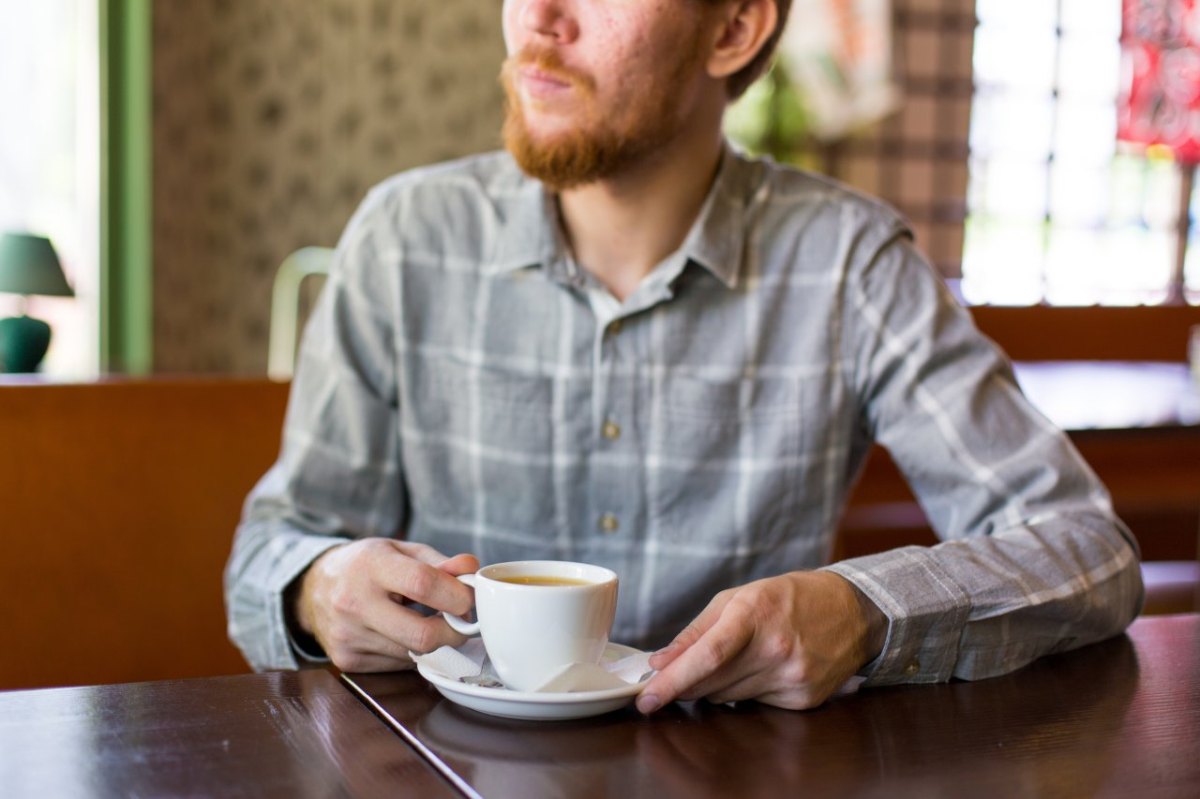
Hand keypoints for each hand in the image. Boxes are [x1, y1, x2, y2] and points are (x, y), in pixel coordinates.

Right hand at [294, 538, 478, 671]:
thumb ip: (438, 562)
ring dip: (434, 642)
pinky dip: (411, 652)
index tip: (470, 599)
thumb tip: (471, 570)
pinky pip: (398, 664)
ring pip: (414, 654)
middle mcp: (354, 602)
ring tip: (431, 621)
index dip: (457, 595)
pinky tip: (403, 633)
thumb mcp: (399, 550)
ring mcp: (348, 636)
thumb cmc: (364, 565)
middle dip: (454, 632)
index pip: (423, 584)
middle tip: (462, 621)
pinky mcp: (347, 661)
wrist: (312, 588)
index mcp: (370, 565)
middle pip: (421, 634)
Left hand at [636, 571, 885, 712]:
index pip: (707, 656)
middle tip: (671, 679)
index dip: (673, 681)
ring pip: (729, 698)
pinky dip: (746, 691)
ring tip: (734, 659)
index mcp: (755, 615)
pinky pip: (755, 704)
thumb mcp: (737, 598)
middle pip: (712, 683)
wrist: (851, 611)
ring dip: (716, 685)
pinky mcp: (803, 699)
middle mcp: (776, 649)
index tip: (647, 698)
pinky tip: (763, 668)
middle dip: (686, 683)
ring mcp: (793, 677)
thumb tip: (660, 662)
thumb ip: (696, 632)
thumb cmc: (787, 598)